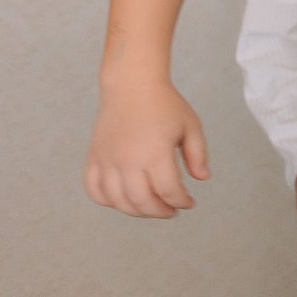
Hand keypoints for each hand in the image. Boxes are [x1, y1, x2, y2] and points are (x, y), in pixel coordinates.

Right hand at [85, 75, 210, 216]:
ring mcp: (107, 160)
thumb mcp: (191, 126)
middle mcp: (128, 159)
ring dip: (136, 211)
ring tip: (151, 207)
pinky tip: (123, 199)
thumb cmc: (165, 104)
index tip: (189, 202)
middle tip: (172, 210)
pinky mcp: (94, 157)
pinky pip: (94, 189)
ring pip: (118, 201)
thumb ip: (198, 155)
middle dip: (161, 212)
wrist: (132, 84)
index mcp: (155, 152)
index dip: (182, 202)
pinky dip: (107, 201)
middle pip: (142, 202)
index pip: (169, 191)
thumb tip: (202, 179)